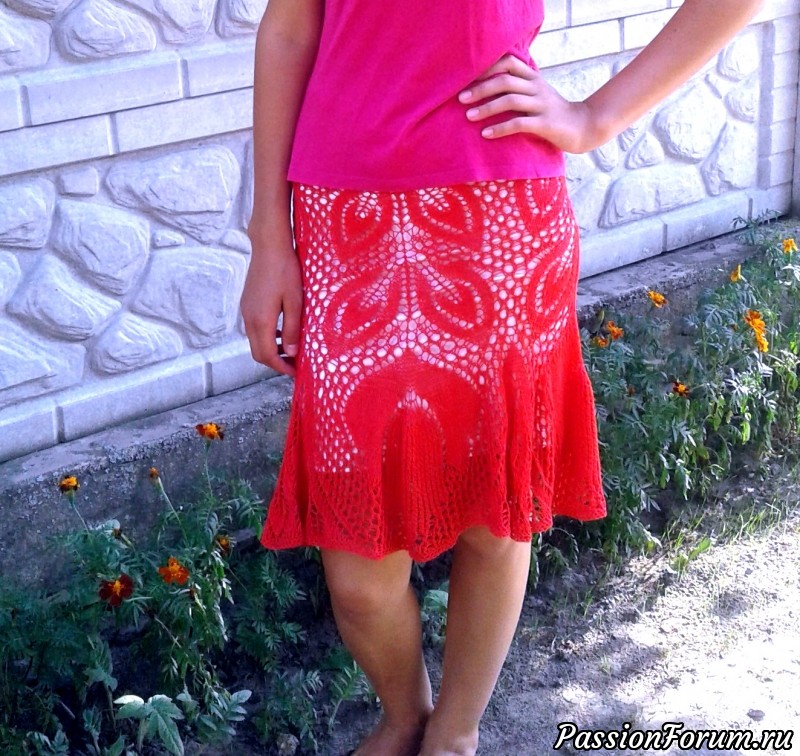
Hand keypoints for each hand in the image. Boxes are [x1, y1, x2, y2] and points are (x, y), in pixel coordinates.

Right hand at [239, 235, 302, 378]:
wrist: (268, 246)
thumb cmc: (285, 270)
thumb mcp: (295, 302)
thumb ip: (292, 329)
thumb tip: (291, 353)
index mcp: (261, 321)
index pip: (267, 355)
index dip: (281, 367)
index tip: (295, 372)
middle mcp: (249, 319)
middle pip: (258, 353)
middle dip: (275, 363)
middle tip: (294, 365)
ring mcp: (246, 311)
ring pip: (255, 342)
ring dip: (271, 350)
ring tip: (291, 350)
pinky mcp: (247, 304)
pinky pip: (255, 329)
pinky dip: (267, 338)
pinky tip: (282, 332)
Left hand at [459, 54, 605, 153]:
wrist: (583, 127)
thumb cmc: (553, 113)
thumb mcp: (537, 95)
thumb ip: (518, 89)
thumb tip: (486, 90)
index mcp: (533, 78)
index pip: (509, 63)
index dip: (487, 68)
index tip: (467, 79)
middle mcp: (537, 88)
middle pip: (505, 80)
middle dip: (480, 88)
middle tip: (461, 99)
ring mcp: (542, 105)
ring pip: (510, 100)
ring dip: (486, 108)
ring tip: (469, 116)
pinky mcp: (545, 124)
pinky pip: (518, 123)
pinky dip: (499, 128)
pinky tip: (486, 134)